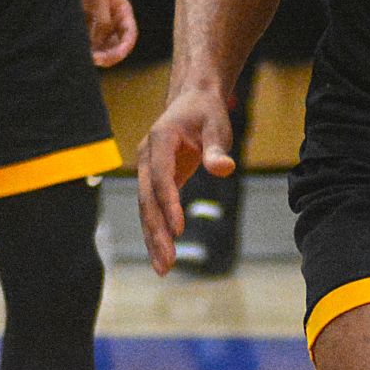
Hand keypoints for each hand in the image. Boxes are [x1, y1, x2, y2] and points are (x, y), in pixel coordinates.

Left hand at [79, 0, 137, 66]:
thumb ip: (104, 20)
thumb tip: (100, 44)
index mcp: (123, 11)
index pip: (130, 35)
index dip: (124, 48)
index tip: (113, 57)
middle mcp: (114, 20)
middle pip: (117, 45)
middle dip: (109, 55)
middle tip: (95, 60)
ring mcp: (101, 24)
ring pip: (104, 47)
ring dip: (98, 55)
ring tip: (85, 58)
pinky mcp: (87, 27)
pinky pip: (91, 43)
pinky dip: (87, 49)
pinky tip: (78, 52)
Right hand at [136, 86, 236, 273]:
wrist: (192, 100)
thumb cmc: (206, 113)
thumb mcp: (217, 127)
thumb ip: (217, 149)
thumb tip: (224, 168)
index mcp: (159, 139)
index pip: (160, 175)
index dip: (168, 202)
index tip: (178, 229)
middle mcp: (146, 155)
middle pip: (147, 197)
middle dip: (156, 230)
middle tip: (167, 262)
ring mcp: (147, 168)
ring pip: (146, 207)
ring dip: (153, 237)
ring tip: (163, 269)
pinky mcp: (155, 179)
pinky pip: (153, 207)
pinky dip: (156, 230)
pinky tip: (163, 254)